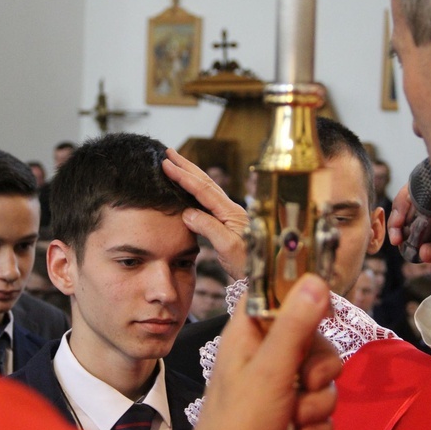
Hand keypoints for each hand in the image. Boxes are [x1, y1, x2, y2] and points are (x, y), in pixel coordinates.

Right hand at [162, 148, 248, 279]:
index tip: (167, 164)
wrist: (263, 276)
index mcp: (231, 212)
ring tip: (176, 164)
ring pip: (207, 189)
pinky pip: (208, 201)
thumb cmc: (248, 264)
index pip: (202, 189)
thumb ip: (208, 228)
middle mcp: (231, 209)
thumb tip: (187, 212)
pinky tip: (189, 190)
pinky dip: (195, 191)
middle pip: (206, 182)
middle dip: (186, 166)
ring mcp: (230, 215)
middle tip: (169, 153)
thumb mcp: (228, 247)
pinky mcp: (228, 223)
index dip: (183, 176)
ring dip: (191, 175)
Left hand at [184, 274, 341, 429]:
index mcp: (249, 335)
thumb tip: (315, 279)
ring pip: (323, 376)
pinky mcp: (296, 415)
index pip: (275, 296)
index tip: (323, 308)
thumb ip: (294, 326)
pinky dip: (317, 424)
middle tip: (308, 382)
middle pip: (311, 337)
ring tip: (295, 419)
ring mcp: (282, 388)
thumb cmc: (239, 424)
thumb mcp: (270, 370)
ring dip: (317, 402)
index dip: (300, 297)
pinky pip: (324, 407)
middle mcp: (265, 357)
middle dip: (319, 366)